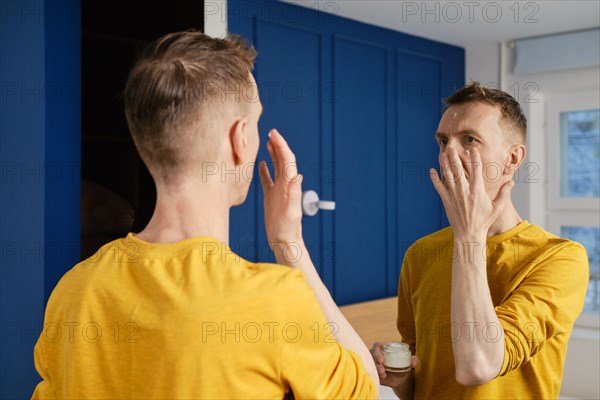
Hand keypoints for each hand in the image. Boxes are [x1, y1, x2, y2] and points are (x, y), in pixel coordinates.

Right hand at [259, 129, 303, 251]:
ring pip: (276, 168)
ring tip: (268, 142)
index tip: (274, 134)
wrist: (285, 242)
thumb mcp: (292, 211)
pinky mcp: (271, 198)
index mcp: (290, 185)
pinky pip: (267, 180)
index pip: (287, 160)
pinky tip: (262, 164)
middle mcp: (285, 185)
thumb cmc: (289, 230)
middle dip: (278, 145)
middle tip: (271, 132)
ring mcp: (278, 191)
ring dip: (273, 154)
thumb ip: (294, 194)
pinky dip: (265, 171)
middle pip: (282, 160)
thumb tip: (298, 175)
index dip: (281, 146)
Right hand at [370, 342, 418, 388]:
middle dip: (375, 362)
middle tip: (382, 369)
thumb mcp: (408, 362)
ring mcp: (373, 364)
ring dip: (376, 369)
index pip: (377, 346)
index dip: (377, 351)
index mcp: (383, 349)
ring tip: (383, 374)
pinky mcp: (373, 372)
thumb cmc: (402, 366)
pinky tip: (382, 378)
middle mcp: (376, 356)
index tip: (381, 359)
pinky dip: (376, 375)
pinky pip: (371, 373)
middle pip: (371, 356)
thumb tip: (414, 362)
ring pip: (371, 364)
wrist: (400, 379)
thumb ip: (413, 360)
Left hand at [429, 147, 513, 238]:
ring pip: (448, 175)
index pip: (476, 170)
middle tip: (451, 145)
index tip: (472, 148)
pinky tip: (432, 170)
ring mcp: (454, 195)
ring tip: (443, 153)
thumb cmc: (484, 221)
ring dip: (444, 163)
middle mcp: (464, 191)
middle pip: (458, 169)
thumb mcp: (497, 208)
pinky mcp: (446, 200)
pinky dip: (435, 178)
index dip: (474, 157)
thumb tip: (512, 182)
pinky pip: (438, 186)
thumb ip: (504, 194)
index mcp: (478, 191)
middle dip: (454, 156)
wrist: (469, 234)